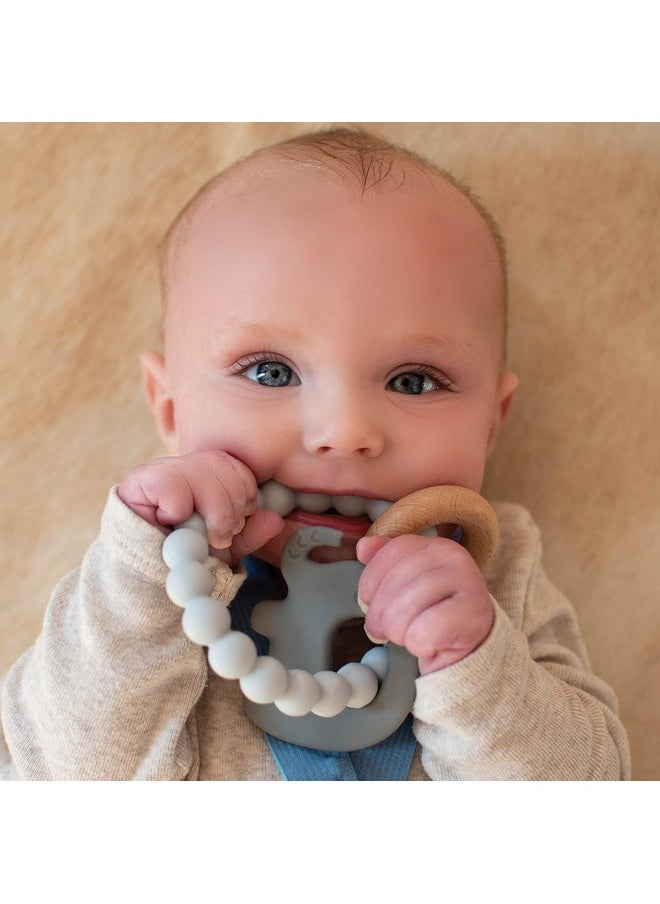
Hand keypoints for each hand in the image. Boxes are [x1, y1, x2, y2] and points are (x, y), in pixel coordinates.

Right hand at [117, 450, 282, 563]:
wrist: (144, 583)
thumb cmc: (183, 560)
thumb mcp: (223, 548)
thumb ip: (249, 533)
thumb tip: (274, 519)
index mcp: (202, 474)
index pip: (233, 464)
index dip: (245, 491)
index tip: (240, 521)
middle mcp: (180, 466)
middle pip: (219, 463)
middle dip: (231, 504)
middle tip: (222, 536)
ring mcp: (157, 470)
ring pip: (199, 470)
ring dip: (212, 510)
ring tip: (206, 538)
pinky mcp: (138, 482)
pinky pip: (172, 483)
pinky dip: (180, 509)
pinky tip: (173, 525)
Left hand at [356, 534, 494, 673]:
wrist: (472, 646)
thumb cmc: (434, 613)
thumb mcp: (407, 583)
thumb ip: (384, 561)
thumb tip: (363, 547)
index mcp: (436, 545)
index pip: (391, 552)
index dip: (371, 580)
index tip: (368, 600)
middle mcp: (455, 557)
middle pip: (396, 581)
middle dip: (380, 612)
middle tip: (382, 629)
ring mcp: (468, 583)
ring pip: (407, 608)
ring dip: (398, 631)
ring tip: (406, 637)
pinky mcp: (473, 615)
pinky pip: (426, 631)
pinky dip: (418, 645)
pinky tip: (427, 645)